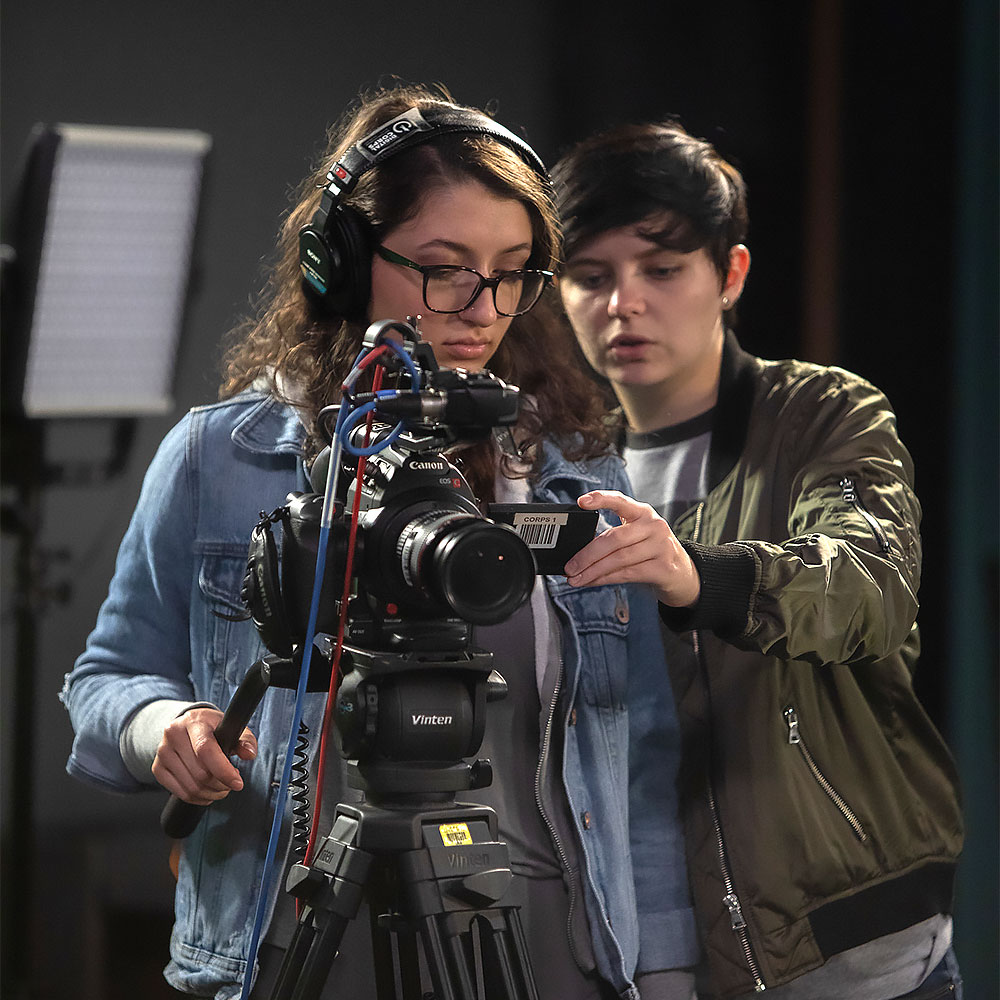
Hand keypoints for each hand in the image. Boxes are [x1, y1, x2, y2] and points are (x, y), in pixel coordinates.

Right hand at [151, 707, 256, 805]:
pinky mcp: (157, 768)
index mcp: (193, 722)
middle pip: (200, 773)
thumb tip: (249, 754)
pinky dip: (198, 798)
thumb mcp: (231, 728)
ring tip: (222, 788)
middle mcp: (173, 735)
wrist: (186, 725)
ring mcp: (163, 752)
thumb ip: (245, 740)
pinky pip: (180, 793)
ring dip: (211, 794)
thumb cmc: (212, 728)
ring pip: (191, 787)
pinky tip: (207, 791)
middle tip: (232, 783)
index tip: (238, 783)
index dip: (223, 771)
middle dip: (221, 785)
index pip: (206, 750)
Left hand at [564, 490, 700, 607]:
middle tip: (569, 566)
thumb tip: (576, 553)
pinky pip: (628, 574)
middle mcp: (654, 526)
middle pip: (614, 538)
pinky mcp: (663, 568)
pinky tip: (593, 582)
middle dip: (587, 555)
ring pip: (618, 559)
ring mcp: (661, 546)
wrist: (683, 573)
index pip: (620, 500)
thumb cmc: (650, 551)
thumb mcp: (637, 535)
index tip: (581, 502)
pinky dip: (605, 579)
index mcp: (643, 512)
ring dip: (593, 571)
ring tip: (576, 579)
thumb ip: (613, 537)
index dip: (601, 499)